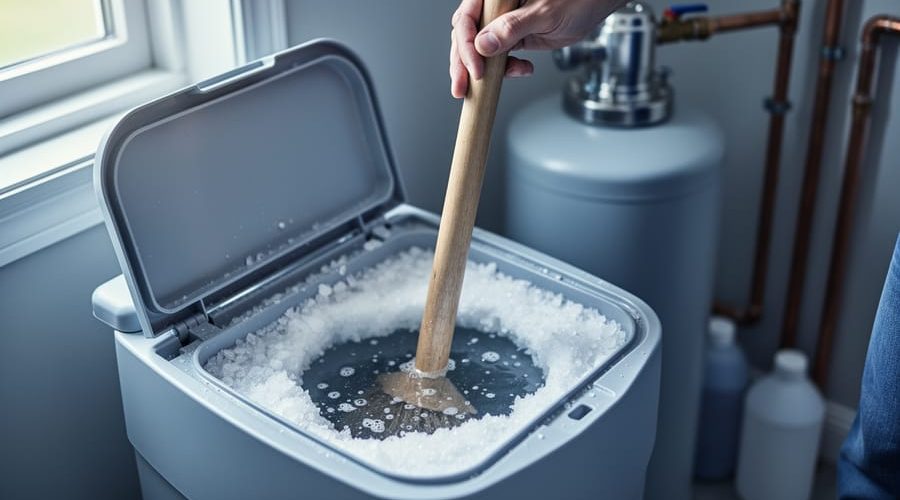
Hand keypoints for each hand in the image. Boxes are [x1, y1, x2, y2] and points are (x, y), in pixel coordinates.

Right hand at [450, 0, 628, 97]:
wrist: (596, 6)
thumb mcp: (545, 13)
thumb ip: (513, 27)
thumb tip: (484, 46)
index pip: (467, 18)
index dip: (466, 45)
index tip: (476, 68)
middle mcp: (494, 7)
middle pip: (465, 35)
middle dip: (463, 63)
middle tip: (462, 88)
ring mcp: (501, 23)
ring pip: (477, 49)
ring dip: (479, 70)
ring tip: (485, 86)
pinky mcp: (512, 37)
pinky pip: (496, 57)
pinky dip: (503, 70)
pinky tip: (521, 70)